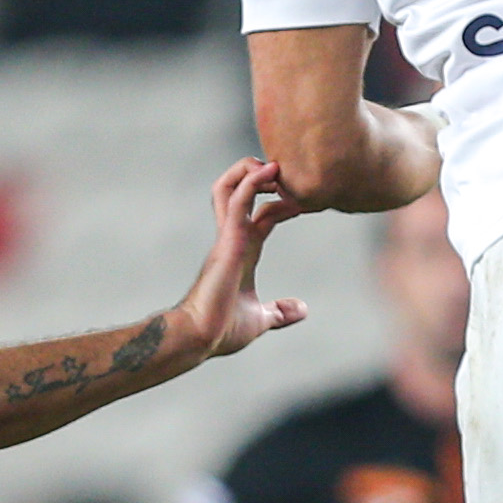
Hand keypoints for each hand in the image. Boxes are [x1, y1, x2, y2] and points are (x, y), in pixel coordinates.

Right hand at [171, 160, 305, 364]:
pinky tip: (270, 172)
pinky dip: (252, 183)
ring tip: (274, 165)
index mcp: (242, 252)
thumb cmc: (221, 329)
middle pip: (236, 190)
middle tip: (283, 172)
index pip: (260, 215)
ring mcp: (228, 237)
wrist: (199, 337)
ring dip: (250, 170)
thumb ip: (279, 312)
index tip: (302, 203)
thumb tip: (301, 310)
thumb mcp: (260, 319)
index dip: (279, 204)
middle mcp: (233, 239)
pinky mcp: (227, 241)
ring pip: (231, 186)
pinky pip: (238, 201)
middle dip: (256, 174)